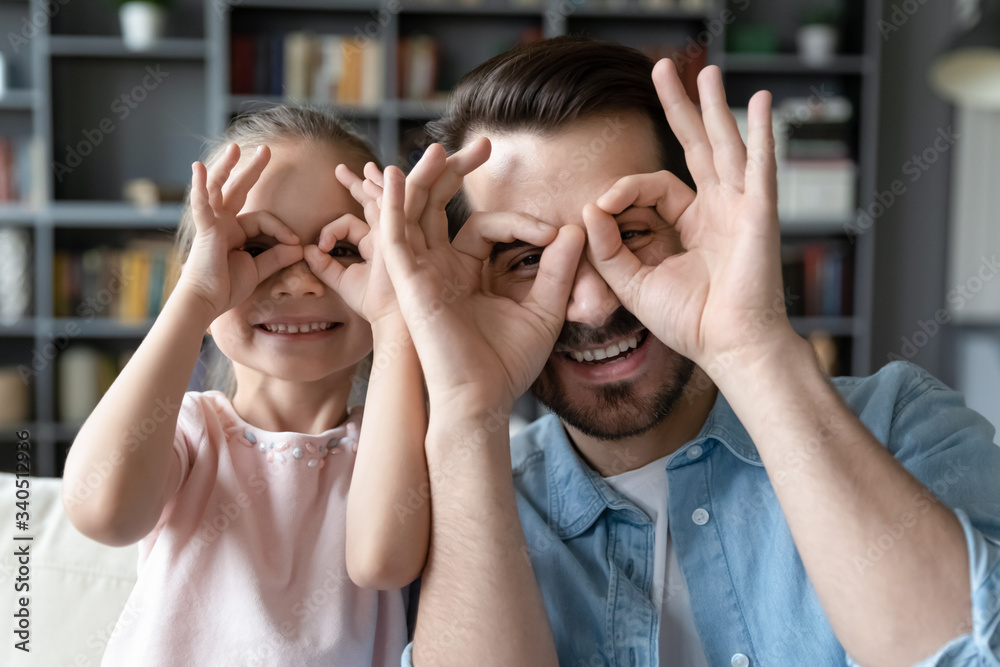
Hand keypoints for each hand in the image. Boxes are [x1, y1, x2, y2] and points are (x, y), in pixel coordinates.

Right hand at [178, 143, 302, 319]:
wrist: (206, 301)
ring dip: (227, 167)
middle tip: (266, 150)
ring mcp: (211, 223)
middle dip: (252, 170)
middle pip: (238, 190)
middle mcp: (222, 223)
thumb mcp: (258, 269)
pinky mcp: (204, 229)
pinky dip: (200, 187)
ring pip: (219, 189)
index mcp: (235, 232)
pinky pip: (202, 204)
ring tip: (235, 148)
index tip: (295, 242)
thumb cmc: (226, 287)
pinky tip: (199, 169)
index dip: (281, 229)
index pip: (263, 220)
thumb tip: (300, 248)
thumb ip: (277, 257)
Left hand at [304, 158, 410, 325]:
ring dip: (377, 180)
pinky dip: (385, 188)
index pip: (352, 223)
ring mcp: (397, 233)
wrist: (395, 319)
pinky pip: (392, 204)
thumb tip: (306, 250)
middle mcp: (390, 235)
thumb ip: (324, 266)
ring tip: (367, 167)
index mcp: (377, 244)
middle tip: (342, 170)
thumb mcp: (343, 282)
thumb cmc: (375, 305)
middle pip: (374, 201)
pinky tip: (379, 173)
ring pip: (386, 197)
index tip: (320, 246)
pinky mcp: (400, 233)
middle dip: (359, 184)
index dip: (330, 230)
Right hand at [376, 140, 585, 412]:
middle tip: (483, 145)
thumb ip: (558, 270)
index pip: (487, 227)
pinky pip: (395, 237)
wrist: (482, 399)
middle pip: (440, 209)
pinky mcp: (408, 283)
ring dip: (423, 179)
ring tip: (437, 149)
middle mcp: (441, 269)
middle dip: (455, 174)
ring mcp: (421, 275)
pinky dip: (394, 206)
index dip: (522, 223)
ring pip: (415, 214)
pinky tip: (398, 177)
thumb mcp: (544, 308)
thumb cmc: (508, 364)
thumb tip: (575, 230)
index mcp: (468, 274)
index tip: (553, 237)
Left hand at [583, 61, 793, 373]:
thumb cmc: (689, 321)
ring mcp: (740, 207)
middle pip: (694, 145)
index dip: (623, 190)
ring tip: (705, 71)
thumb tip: (589, 208)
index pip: (653, 187)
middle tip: (661, 70)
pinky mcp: (759, 213)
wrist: (727, 347)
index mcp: (691, 223)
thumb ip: (609, 247)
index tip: (599, 208)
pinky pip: (760, 166)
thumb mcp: (634, 282)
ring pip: (723, 145)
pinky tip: (761, 103)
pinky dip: (762, 133)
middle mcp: (717, 208)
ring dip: (713, 107)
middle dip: (677, 107)